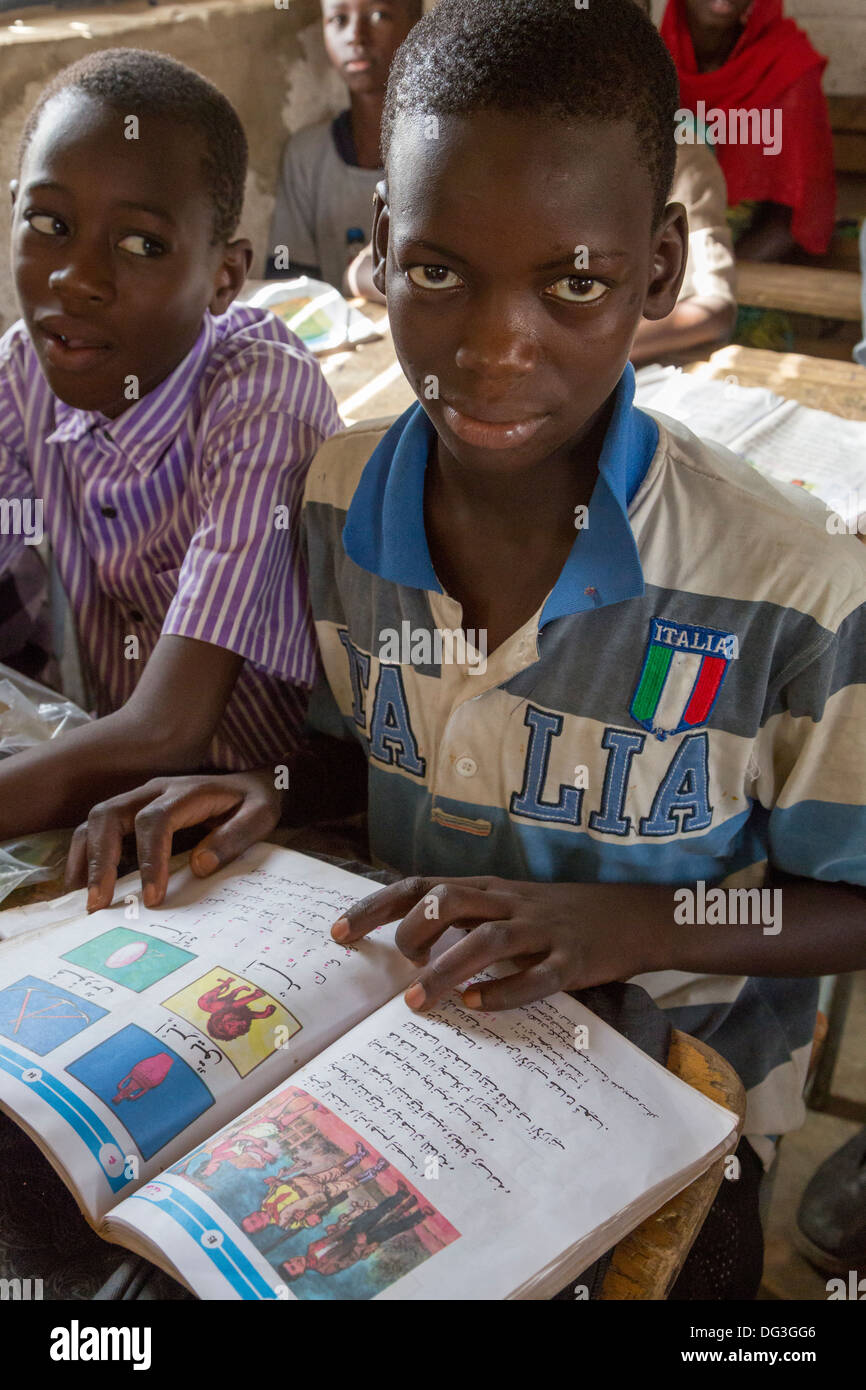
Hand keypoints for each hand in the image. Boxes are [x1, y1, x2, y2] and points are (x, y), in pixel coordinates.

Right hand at [64, 768, 283, 911]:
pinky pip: (96, 830)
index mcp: (186, 792)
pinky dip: (85, 856)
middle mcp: (153, 791)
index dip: (149, 859)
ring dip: (84, 858)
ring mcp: (137, 800)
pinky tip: (84, 886)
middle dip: (99, 860)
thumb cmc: (255, 801)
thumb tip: (200, 865)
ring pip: (94, 820)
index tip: (152, 897)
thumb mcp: (261, 815)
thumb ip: (236, 837)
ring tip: (83, 898)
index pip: (154, 821)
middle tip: (99, 902)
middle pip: (109, 815)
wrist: (251, 782)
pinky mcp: (131, 813)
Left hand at [331, 876, 669, 1010]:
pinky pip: (538, 975)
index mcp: (487, 889)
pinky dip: (504, 991)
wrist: (635, 916)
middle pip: (450, 901)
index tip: (338, 933)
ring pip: (489, 940)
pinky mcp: (574, 960)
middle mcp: (509, 903)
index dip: (376, 906)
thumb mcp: (505, 907)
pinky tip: (477, 1007)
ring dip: (448, 970)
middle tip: (399, 966)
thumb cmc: (556, 917)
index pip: (421, 886)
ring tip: (417, 1000)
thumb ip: (461, 921)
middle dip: (413, 931)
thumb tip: (403, 947)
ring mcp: (543, 930)